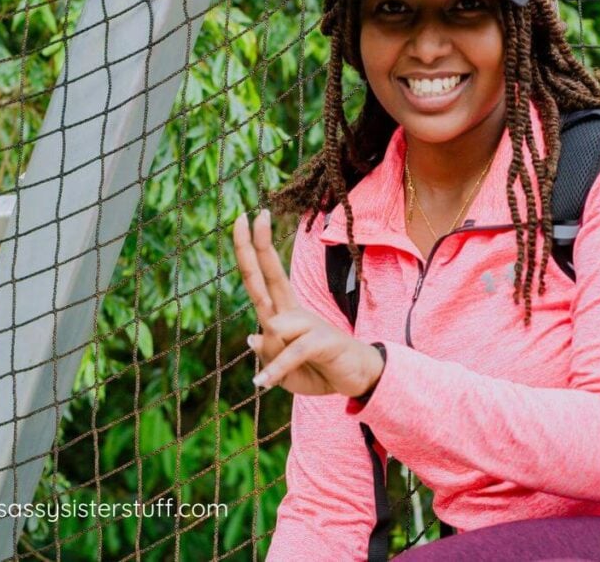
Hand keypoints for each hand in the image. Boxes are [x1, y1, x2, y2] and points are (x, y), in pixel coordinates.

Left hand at [232, 210, 383, 396]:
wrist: (357, 379)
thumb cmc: (320, 370)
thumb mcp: (284, 371)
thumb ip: (269, 355)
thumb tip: (253, 338)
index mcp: (283, 314)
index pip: (261, 278)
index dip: (249, 251)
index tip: (242, 220)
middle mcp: (294, 313)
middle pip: (271, 275)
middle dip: (258, 246)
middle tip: (249, 216)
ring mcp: (309, 324)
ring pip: (276, 327)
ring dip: (272, 359)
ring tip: (276, 378)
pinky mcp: (321, 341)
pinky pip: (290, 352)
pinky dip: (276, 369)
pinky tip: (263, 383)